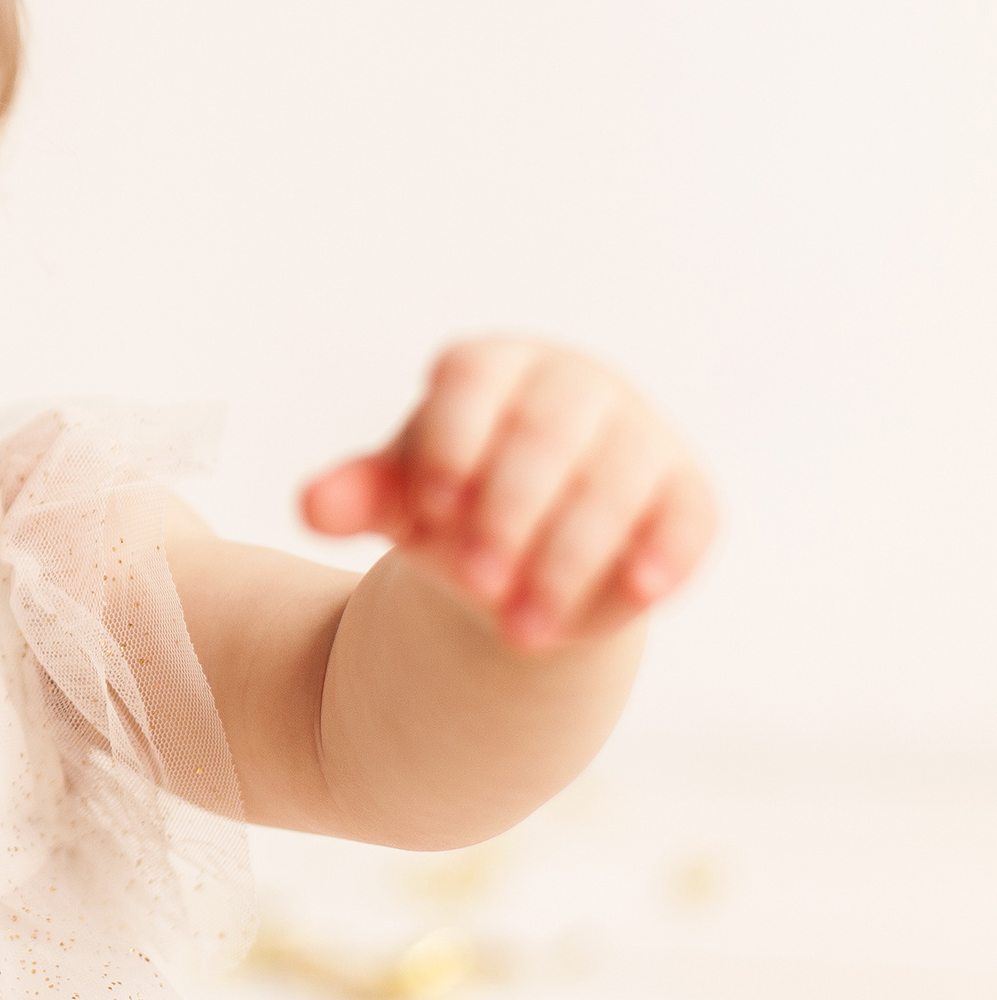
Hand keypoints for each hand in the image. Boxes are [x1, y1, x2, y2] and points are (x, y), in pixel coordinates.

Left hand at [299, 339, 716, 650]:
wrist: (520, 553)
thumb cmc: (450, 503)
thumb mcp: (399, 498)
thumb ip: (357, 495)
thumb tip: (311, 508)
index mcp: (491, 369)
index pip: (472, 384)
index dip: (452, 444)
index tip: (428, 510)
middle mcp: (573, 386)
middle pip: (545, 438)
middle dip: (509, 515)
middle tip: (474, 581)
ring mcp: (638, 434)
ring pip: (614, 487)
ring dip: (570, 560)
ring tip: (522, 630)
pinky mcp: (686, 491)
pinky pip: (688, 518)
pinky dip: (667, 553)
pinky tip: (638, 593)